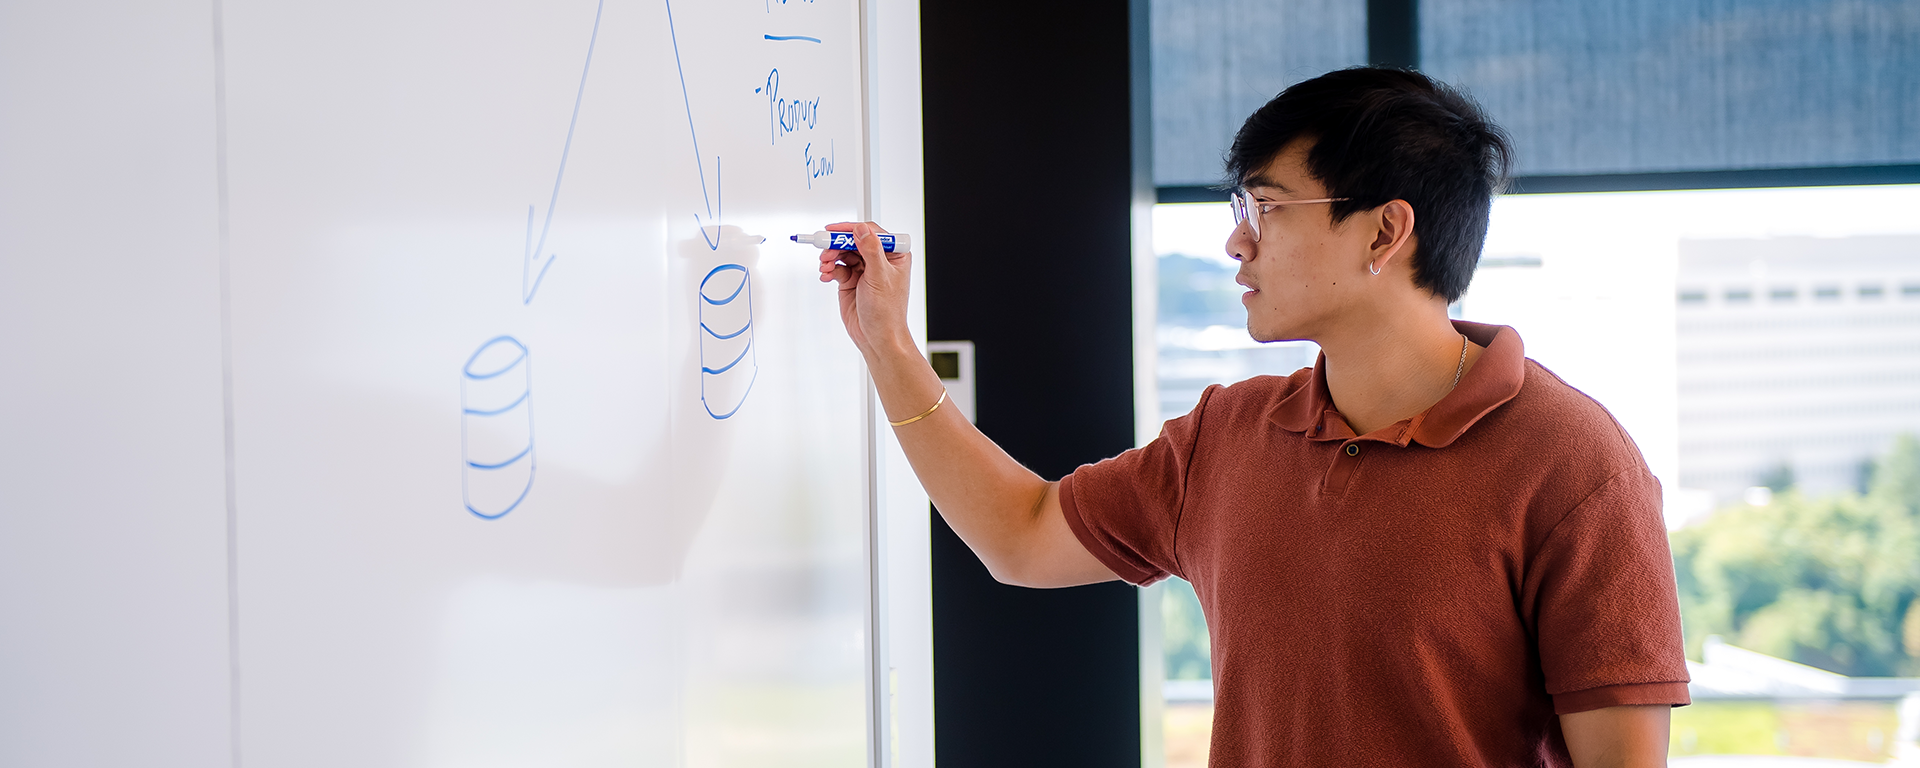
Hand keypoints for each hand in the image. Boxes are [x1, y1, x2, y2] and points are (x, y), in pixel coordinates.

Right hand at [817, 221, 913, 360]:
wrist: (876, 337)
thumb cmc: (887, 313)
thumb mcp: (879, 277)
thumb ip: (871, 251)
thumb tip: (861, 230)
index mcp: (895, 255)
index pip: (871, 233)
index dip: (851, 229)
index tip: (833, 230)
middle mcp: (879, 260)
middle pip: (853, 241)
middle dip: (837, 245)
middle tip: (824, 249)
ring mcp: (864, 270)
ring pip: (843, 253)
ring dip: (831, 257)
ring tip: (825, 266)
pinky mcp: (851, 281)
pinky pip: (837, 268)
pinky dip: (829, 270)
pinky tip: (826, 275)